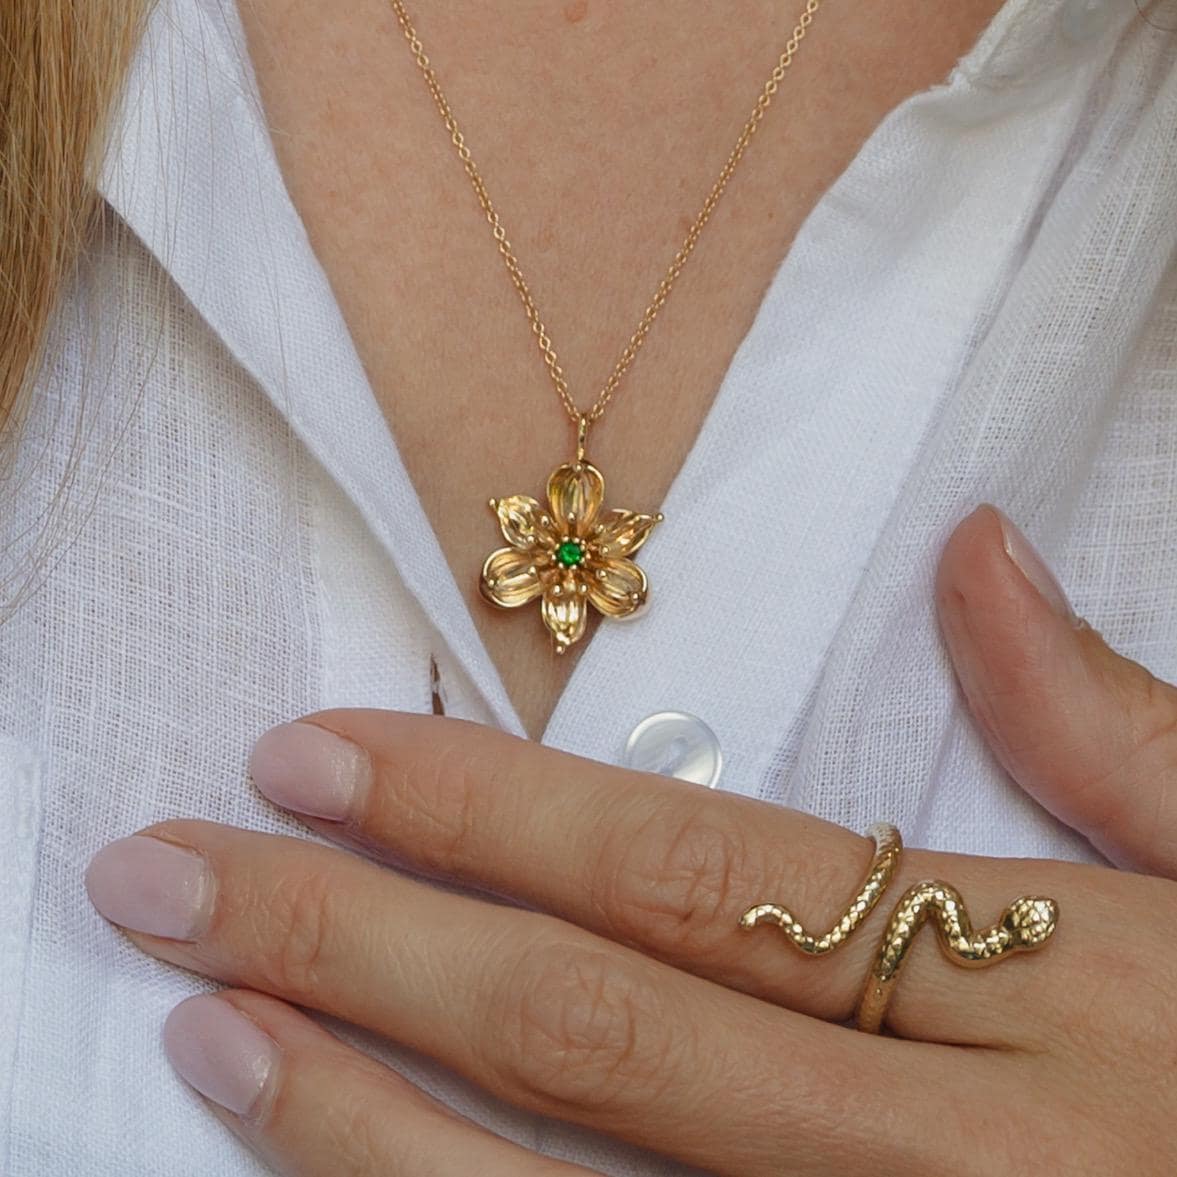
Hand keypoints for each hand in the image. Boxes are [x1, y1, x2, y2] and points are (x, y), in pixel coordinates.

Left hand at [84, 504, 1176, 1175]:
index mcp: (1042, 990)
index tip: (311, 754)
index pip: (684, 871)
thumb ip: (1109, 725)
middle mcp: (946, 1155)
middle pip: (590, 1028)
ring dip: (360, 1126)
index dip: (479, 809)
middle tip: (168, 876)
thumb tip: (982, 550)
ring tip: (206, 1034)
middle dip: (357, 944)